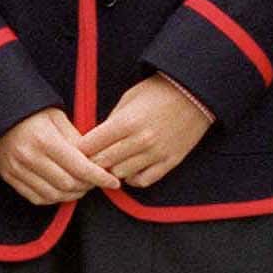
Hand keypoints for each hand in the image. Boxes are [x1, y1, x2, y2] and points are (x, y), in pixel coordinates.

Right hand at [0, 108, 121, 205]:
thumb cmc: (30, 111)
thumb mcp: (57, 117)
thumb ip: (77, 139)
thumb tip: (96, 159)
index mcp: (45, 140)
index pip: (80, 167)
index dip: (100, 177)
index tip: (113, 181)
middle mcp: (30, 157)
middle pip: (68, 185)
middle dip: (88, 186)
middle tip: (97, 181)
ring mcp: (17, 169)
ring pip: (53, 195)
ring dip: (72, 195)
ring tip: (82, 186)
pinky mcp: (9, 177)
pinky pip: (36, 198)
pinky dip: (54, 198)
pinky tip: (62, 190)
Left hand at [79, 75, 212, 187]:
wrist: (195, 93)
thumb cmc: (159, 91)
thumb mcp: (129, 99)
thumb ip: (111, 121)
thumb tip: (95, 140)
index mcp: (126, 122)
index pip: (91, 145)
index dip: (80, 149)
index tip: (77, 149)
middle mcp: (140, 141)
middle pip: (102, 163)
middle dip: (92, 161)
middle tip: (90, 159)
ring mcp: (156, 153)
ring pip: (120, 175)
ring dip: (112, 170)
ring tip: (111, 162)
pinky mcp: (170, 162)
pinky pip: (143, 181)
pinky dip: (132, 178)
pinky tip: (129, 170)